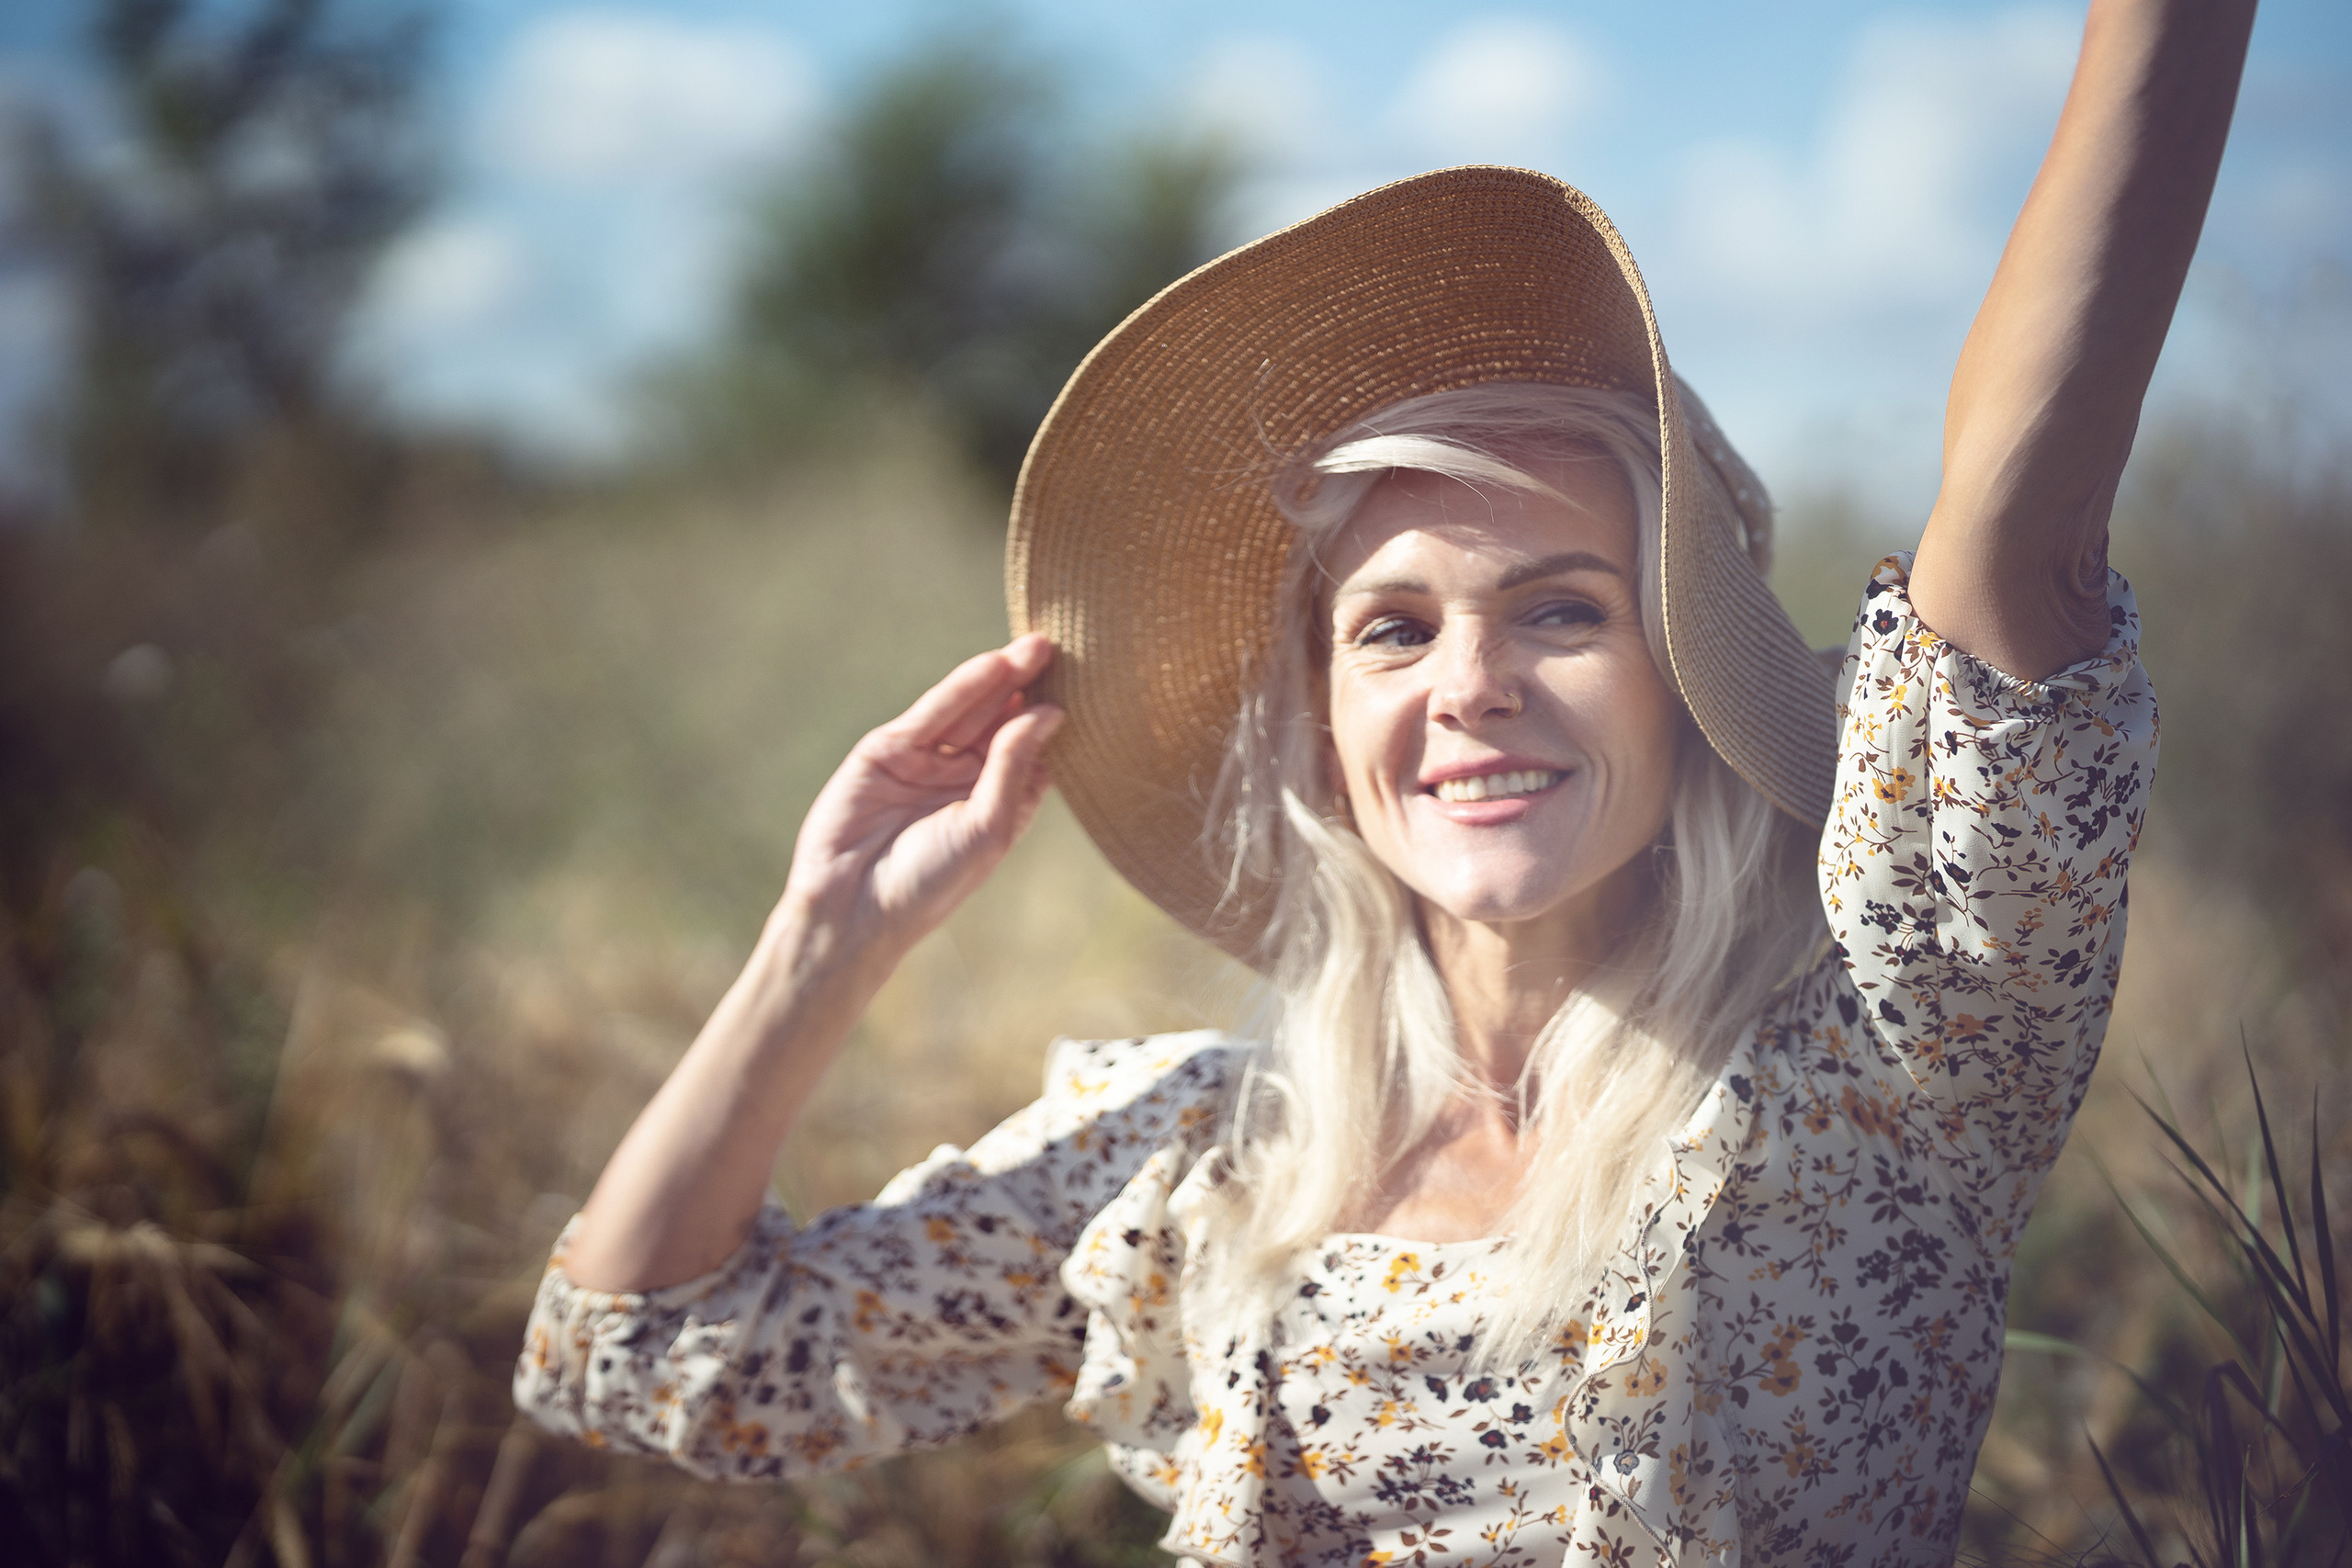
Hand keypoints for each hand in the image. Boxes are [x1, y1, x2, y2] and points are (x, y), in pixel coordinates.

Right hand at [780, 634, 1062, 962]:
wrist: (852, 908)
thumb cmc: (931, 883)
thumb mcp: (988, 827)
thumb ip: (1015, 765)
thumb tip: (1050, 713)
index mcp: (996, 806)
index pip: (1031, 752)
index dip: (1052, 721)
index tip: (1086, 687)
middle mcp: (963, 781)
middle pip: (1002, 724)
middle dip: (1028, 688)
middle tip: (1056, 650)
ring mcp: (925, 764)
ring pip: (968, 712)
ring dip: (999, 679)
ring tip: (1034, 649)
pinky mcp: (888, 752)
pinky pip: (932, 714)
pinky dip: (962, 689)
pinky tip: (993, 666)